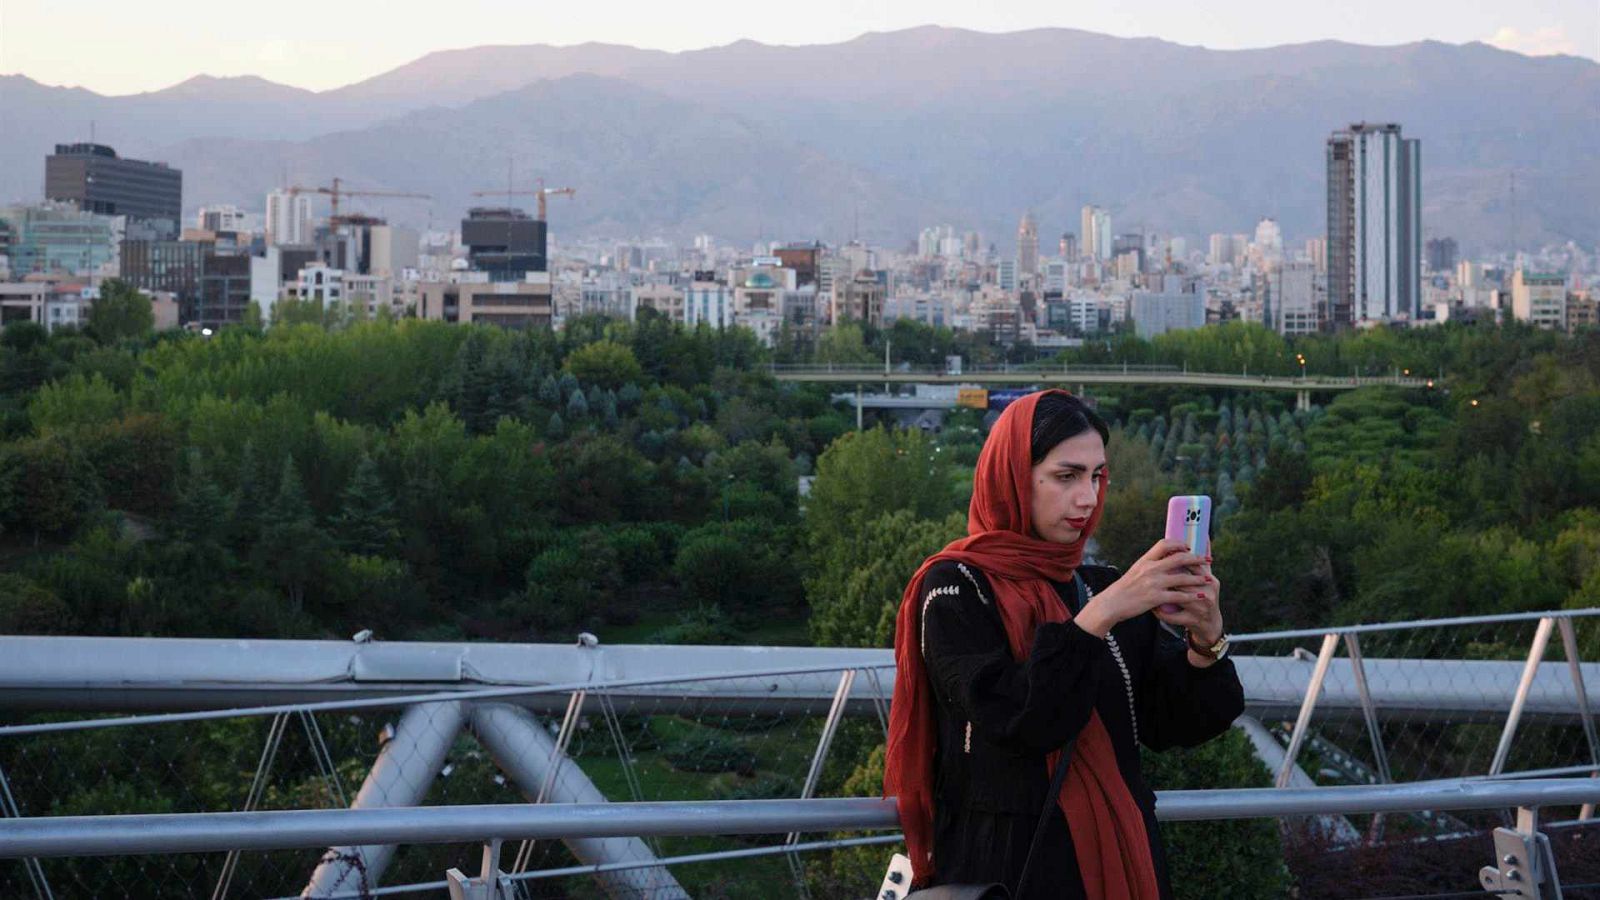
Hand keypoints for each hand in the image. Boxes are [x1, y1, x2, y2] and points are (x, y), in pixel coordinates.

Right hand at [1074, 539, 1207, 637]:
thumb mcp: (1134, 571)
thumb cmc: (1123, 589)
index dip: (1178, 543)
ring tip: (1208, 579)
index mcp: (1145, 560)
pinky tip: (1199, 596)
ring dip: (1198, 578)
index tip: (1188, 547)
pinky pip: (1178, 596)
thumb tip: (1163, 561)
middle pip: (1179, 558)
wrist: (1111, 604)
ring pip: (1182, 578)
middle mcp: (1150, 569)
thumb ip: (1149, 565)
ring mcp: (1153, 583)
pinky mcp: (1155, 598)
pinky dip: (1191, 596)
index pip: (1164, 544)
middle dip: (1196, 558)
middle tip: (1207, 559)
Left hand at [1154, 563, 1223, 646]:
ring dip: (1161, 595)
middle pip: (1184, 581)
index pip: (1193, 566)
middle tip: (1151, 574)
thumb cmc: (1202, 599)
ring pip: (1177, 598)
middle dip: (1167, 578)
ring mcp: (1201, 609)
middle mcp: (1208, 594)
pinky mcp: (1193, 621)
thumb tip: (1180, 547)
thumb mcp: (1203, 584)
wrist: (1210, 625)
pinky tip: (1153, 609)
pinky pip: (1173, 616)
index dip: (1176, 561)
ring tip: (1148, 590)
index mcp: (1211, 581)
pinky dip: (1161, 613)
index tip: (1162, 558)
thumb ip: (1193, 569)